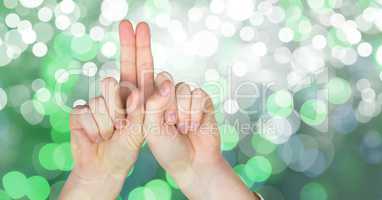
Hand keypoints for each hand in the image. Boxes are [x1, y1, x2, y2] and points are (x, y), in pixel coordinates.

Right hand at [60, 20, 154, 199]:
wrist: (102, 168)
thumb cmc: (126, 150)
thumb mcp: (145, 129)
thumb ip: (150, 106)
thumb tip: (161, 82)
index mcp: (136, 96)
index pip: (138, 66)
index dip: (138, 45)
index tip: (138, 25)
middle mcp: (117, 95)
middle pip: (116, 79)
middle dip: (118, 100)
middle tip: (120, 123)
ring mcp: (99, 101)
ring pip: (104, 97)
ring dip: (110, 121)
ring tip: (112, 135)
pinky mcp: (82, 110)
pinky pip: (88, 110)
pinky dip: (96, 128)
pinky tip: (97, 136)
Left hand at [143, 74, 257, 199]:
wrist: (194, 164)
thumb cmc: (168, 149)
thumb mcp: (152, 129)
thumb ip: (153, 104)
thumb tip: (167, 82)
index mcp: (150, 99)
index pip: (147, 81)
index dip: (154, 97)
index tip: (159, 118)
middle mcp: (168, 94)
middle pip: (166, 80)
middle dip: (169, 105)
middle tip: (170, 123)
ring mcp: (186, 96)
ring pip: (183, 88)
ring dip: (183, 112)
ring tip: (183, 128)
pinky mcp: (203, 100)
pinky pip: (199, 94)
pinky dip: (196, 112)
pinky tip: (195, 125)